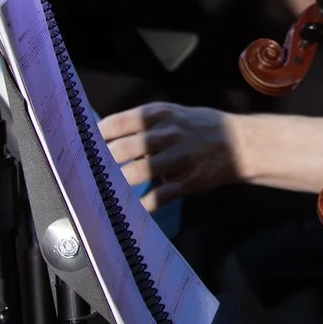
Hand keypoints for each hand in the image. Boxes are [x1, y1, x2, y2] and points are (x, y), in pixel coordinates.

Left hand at [98, 101, 243, 209]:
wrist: (243, 143)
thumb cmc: (202, 127)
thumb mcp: (173, 114)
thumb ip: (143, 123)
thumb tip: (105, 137)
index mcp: (159, 114)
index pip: (116, 124)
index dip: (94, 137)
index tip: (80, 148)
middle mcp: (167, 133)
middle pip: (123, 149)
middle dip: (100, 163)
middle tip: (84, 173)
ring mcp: (178, 158)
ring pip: (137, 172)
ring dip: (117, 184)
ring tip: (101, 191)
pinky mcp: (188, 181)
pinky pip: (159, 196)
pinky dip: (142, 205)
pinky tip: (130, 209)